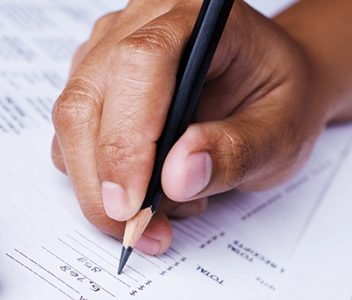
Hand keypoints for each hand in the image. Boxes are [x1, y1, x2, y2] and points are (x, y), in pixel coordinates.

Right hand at [51, 0, 330, 254]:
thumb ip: (236, 150)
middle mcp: (140, 22)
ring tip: (165, 206)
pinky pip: (71, 136)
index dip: (127, 137)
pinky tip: (147, 185)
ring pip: (72, 121)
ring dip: (101, 184)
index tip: (134, 204)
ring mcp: (107, 49)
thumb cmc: (276, 97)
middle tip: (141, 231)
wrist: (265, 84)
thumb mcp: (280, 131)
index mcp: (195, 17)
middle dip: (105, 180)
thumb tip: (177, 177)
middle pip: (88, 98)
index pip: (139, 63)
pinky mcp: (92, 81)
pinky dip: (98, 178)